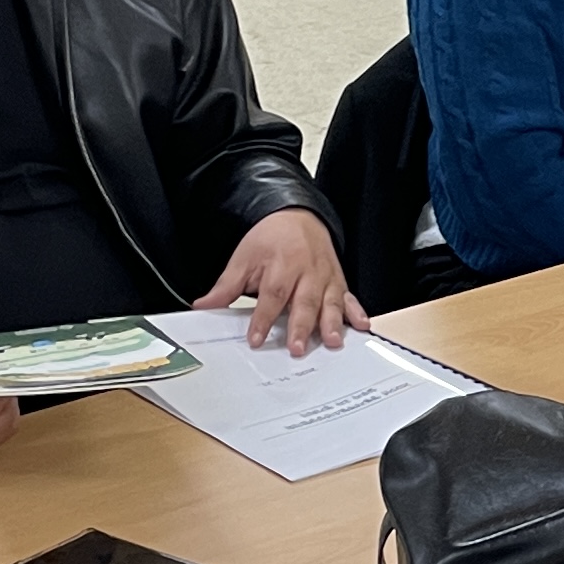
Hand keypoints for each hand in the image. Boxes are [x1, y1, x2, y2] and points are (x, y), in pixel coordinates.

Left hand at [200, 209, 362, 356]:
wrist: (297, 215)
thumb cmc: (270, 239)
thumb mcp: (244, 257)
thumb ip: (226, 286)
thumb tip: (203, 306)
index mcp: (281, 263)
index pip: (272, 294)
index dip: (263, 318)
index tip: (256, 339)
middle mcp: (307, 270)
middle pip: (304, 301)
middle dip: (301, 326)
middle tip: (297, 348)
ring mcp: (326, 276)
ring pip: (330, 302)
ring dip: (332, 323)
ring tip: (332, 342)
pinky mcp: (338, 280)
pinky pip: (349, 297)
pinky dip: (356, 311)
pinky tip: (361, 326)